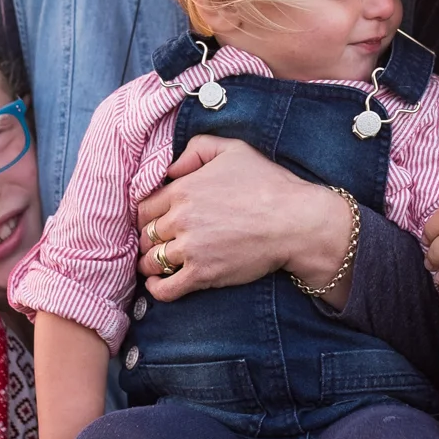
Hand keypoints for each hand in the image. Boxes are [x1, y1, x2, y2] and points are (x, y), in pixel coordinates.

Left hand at [135, 136, 349, 302]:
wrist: (295, 221)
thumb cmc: (267, 184)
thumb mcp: (233, 149)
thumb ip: (196, 149)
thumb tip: (171, 169)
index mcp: (183, 189)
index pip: (144, 207)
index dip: (146, 216)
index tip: (155, 221)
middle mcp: (181, 219)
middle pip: (146, 234)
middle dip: (148, 239)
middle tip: (158, 243)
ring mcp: (190, 249)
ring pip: (151, 261)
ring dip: (151, 263)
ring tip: (159, 264)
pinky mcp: (203, 274)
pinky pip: (166, 289)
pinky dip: (157, 289)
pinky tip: (160, 284)